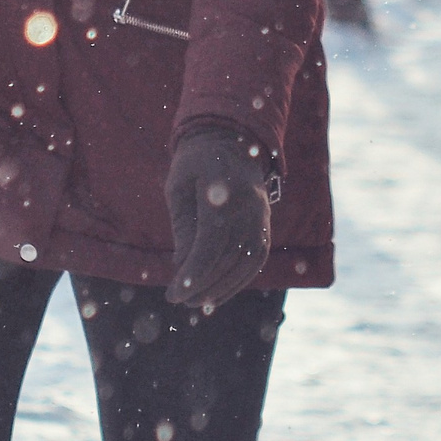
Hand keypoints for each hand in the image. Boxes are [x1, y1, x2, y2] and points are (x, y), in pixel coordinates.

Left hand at [165, 127, 271, 308]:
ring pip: (246, 264)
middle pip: (228, 258)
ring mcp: (262, 216)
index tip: (174, 294)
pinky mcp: (266, 224)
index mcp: (222, 190)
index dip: (194, 274)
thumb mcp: (179, 186)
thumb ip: (182, 226)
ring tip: (195, 301)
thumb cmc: (196, 163)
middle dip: (202, 285)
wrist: (232, 139)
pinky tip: (218, 292)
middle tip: (177, 299)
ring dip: (221, 288)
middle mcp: (248, 205)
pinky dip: (239, 281)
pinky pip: (257, 260)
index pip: (211, 244)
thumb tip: (181, 267)